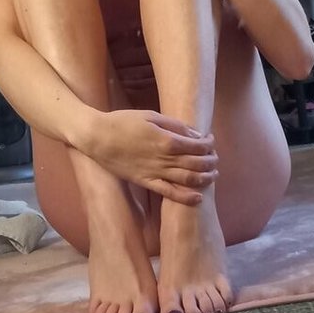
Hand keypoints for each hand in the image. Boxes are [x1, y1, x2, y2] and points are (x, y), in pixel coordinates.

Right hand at [86, 108, 217, 205]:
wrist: (98, 137)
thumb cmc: (123, 121)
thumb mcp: (151, 115)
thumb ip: (175, 125)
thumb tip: (195, 133)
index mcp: (166, 139)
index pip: (197, 145)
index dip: (208, 144)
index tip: (211, 141)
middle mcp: (164, 158)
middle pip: (196, 164)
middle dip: (210, 161)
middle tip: (215, 158)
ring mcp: (155, 172)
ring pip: (187, 180)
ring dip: (204, 178)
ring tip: (213, 175)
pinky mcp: (146, 182)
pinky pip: (169, 193)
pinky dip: (186, 197)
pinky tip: (198, 197)